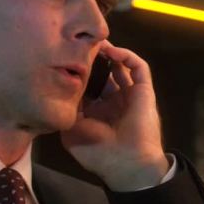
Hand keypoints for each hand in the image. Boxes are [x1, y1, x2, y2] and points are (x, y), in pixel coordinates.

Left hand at [60, 41, 168, 190]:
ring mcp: (129, 94)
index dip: (78, 72)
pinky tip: (111, 51)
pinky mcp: (144, 90)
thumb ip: (67, 108)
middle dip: (93, 59)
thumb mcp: (71, 130)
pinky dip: (126, 56)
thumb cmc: (97, 150)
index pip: (87, 86)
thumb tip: (60, 87)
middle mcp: (112, 101)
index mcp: (97, 112)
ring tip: (94, 41)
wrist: (126, 163)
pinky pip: (138, 67)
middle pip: (103, 72)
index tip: (65, 57)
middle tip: (81, 44)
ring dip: (109, 53)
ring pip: (121, 66)